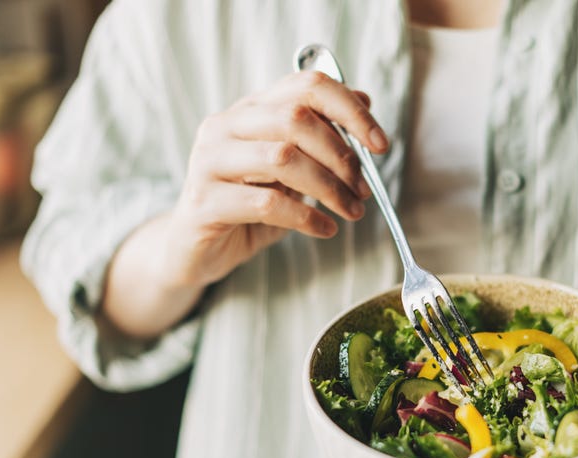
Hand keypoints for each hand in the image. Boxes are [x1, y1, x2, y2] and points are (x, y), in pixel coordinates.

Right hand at [163, 70, 386, 288]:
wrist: (197, 250)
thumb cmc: (249, 207)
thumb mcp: (291, 170)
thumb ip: (320, 137)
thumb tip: (364, 102)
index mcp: (250, 110)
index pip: (305, 86)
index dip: (349, 110)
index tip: (380, 144)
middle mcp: (225, 126)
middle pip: (296, 118)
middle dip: (342, 155)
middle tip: (362, 188)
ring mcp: (209, 161)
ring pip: (282, 157)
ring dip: (328, 187)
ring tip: (351, 211)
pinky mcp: (204, 201)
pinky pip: (266, 204)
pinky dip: (306, 217)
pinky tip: (324, 229)